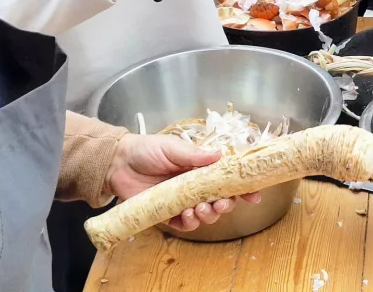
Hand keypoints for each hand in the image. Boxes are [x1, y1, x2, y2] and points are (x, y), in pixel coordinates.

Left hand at [105, 133, 261, 231]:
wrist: (117, 164)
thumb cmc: (146, 150)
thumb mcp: (172, 147)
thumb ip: (194, 155)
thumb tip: (219, 156)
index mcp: (201, 167)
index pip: (227, 178)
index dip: (242, 187)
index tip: (254, 195)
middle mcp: (196, 186)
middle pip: (220, 200)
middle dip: (225, 205)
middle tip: (221, 203)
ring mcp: (183, 201)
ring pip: (206, 214)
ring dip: (208, 214)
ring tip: (200, 209)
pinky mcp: (167, 214)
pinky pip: (185, 224)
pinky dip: (190, 223)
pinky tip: (188, 216)